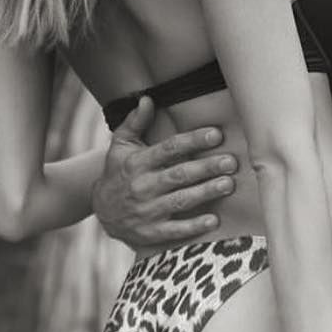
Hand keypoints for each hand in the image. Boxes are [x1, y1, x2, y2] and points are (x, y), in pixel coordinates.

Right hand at [90, 96, 235, 248]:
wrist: (100, 210)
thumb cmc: (118, 172)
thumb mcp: (120, 145)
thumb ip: (135, 122)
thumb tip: (146, 99)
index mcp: (138, 163)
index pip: (169, 148)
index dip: (193, 141)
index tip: (216, 134)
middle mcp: (142, 186)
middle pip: (179, 175)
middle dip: (206, 168)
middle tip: (231, 161)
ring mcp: (146, 211)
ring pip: (180, 201)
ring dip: (205, 192)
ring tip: (228, 184)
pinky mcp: (150, 233)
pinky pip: (174, 230)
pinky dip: (193, 226)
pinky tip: (213, 220)